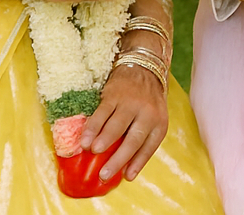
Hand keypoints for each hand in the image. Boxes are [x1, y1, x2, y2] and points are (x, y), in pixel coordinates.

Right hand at [78, 63, 167, 181]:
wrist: (145, 67)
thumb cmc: (147, 102)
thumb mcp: (154, 119)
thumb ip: (142, 140)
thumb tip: (126, 171)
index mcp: (159, 123)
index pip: (149, 146)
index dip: (138, 163)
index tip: (128, 177)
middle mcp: (147, 113)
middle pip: (132, 139)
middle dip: (117, 159)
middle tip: (104, 174)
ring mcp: (130, 103)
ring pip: (115, 124)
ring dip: (103, 139)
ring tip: (92, 152)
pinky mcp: (115, 94)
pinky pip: (102, 112)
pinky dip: (92, 126)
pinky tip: (85, 138)